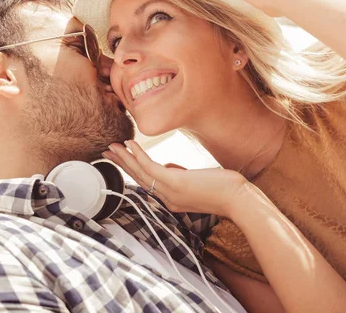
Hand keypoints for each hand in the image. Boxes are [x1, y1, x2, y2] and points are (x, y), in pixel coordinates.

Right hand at [102, 140, 247, 216]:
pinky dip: (138, 155)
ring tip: (112, 147)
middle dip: (122, 164)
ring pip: (140, 173)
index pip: (148, 183)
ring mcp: (170, 192)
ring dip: (124, 159)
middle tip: (107, 152)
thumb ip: (181, 174)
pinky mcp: (175, 182)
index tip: (123, 158)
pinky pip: (150, 168)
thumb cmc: (225, 190)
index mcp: (172, 199)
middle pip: (139, 179)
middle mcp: (168, 198)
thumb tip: (169, 165)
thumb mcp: (198, 181)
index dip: (133, 170)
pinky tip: (131, 145)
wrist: (238, 200)